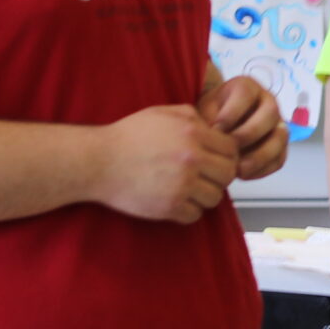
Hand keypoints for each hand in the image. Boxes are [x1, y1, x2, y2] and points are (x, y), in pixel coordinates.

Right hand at [94, 105, 240, 222]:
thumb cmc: (127, 136)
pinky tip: (175, 202)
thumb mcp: (161, 113)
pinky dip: (187, 211)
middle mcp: (191, 158)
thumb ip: (191, 116)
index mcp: (192, 133)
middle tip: (203, 177)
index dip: (225, 155)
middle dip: (218, 177)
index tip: (213, 160)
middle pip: (228, 175)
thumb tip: (213, 126)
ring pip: (215, 198)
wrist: (97, 161)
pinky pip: (195, 215)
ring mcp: (182, 184)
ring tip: (188, 190)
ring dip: (204, 196)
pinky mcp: (169, 206)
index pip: (232, 149)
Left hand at [197, 73, 288, 180]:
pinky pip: (279, 159)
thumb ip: (208, 120)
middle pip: (270, 113)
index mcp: (247, 87)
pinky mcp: (279, 146)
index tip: (215, 130)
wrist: (215, 127)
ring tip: (238, 169)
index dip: (231, 113)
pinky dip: (263, 169)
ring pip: (280, 137)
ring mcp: (276, 124)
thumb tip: (214, 138)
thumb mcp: (203, 111)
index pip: (246, 94)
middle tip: (229, 150)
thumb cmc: (209, 116)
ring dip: (260, 156)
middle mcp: (267, 102)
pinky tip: (243, 175)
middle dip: (249, 133)